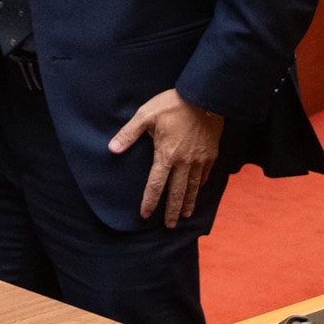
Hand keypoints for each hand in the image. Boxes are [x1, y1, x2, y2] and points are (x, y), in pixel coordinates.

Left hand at [109, 89, 225, 227]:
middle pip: (177, 192)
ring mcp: (199, 160)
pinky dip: (199, 185)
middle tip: (169, 225)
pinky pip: (204, 175)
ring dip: (188, 203)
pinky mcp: (211, 154)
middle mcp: (184, 162)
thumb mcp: (146, 115)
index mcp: (166, 155)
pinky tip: (197, 190)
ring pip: (192, 187)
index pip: (156, 184)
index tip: (146, 215)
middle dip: (172, 211)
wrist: (205, 98)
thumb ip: (129, 133)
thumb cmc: (173, 105)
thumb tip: (112, 149)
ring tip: (185, 215)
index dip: (150, 201)